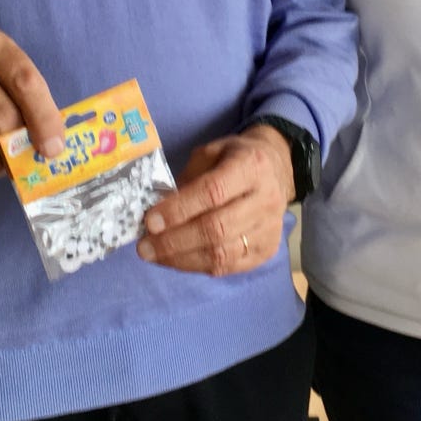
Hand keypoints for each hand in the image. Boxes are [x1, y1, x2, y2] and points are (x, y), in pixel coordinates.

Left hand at [136, 125, 293, 274]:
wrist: (277, 169)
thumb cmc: (235, 159)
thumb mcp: (210, 153)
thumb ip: (187, 180)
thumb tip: (157, 212)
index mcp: (251, 166)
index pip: (213, 192)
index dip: (178, 209)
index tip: (149, 221)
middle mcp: (266, 199)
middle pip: (216, 228)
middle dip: (174, 241)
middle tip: (144, 247)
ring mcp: (270, 228)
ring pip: (221, 254)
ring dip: (181, 259)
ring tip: (154, 256)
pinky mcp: (267, 250)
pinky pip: (228, 266)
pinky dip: (198, 266)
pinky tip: (177, 260)